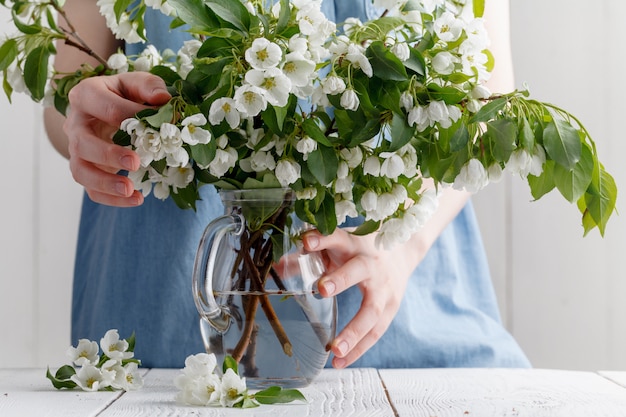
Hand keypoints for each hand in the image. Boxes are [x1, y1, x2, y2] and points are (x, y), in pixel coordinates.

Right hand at [64, 72, 170, 205]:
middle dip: (108, 154)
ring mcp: (77, 150)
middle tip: (136, 162)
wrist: (108, 107)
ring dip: (104, 183)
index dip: (130, 116)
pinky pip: (91, 189)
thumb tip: (163, 99)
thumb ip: (149, 85)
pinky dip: (111, 198)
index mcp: (86, 95)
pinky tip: (136, 199)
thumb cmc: (125, 94)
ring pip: (80, 171)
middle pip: (82, 143)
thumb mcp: (136, 83)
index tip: (155, 126)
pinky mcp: (86, 169)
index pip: (104, 107)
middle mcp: (75, 124)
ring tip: (130, 190)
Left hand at [303, 229, 421, 368]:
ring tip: (335, 350)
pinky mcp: (391, 307)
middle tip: (322, 290)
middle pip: (358, 271)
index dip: (322, 239)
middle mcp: (371, 264)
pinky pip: (376, 331)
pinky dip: (359, 349)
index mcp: (353, 245)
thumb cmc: (361, 248)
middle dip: (341, 279)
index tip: (307, 242)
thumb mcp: (338, 244)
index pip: (337, 237)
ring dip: (354, 332)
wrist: (403, 252)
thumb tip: (278, 266)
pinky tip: (341, 362)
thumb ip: (310, 254)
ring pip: (372, 310)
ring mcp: (384, 288)